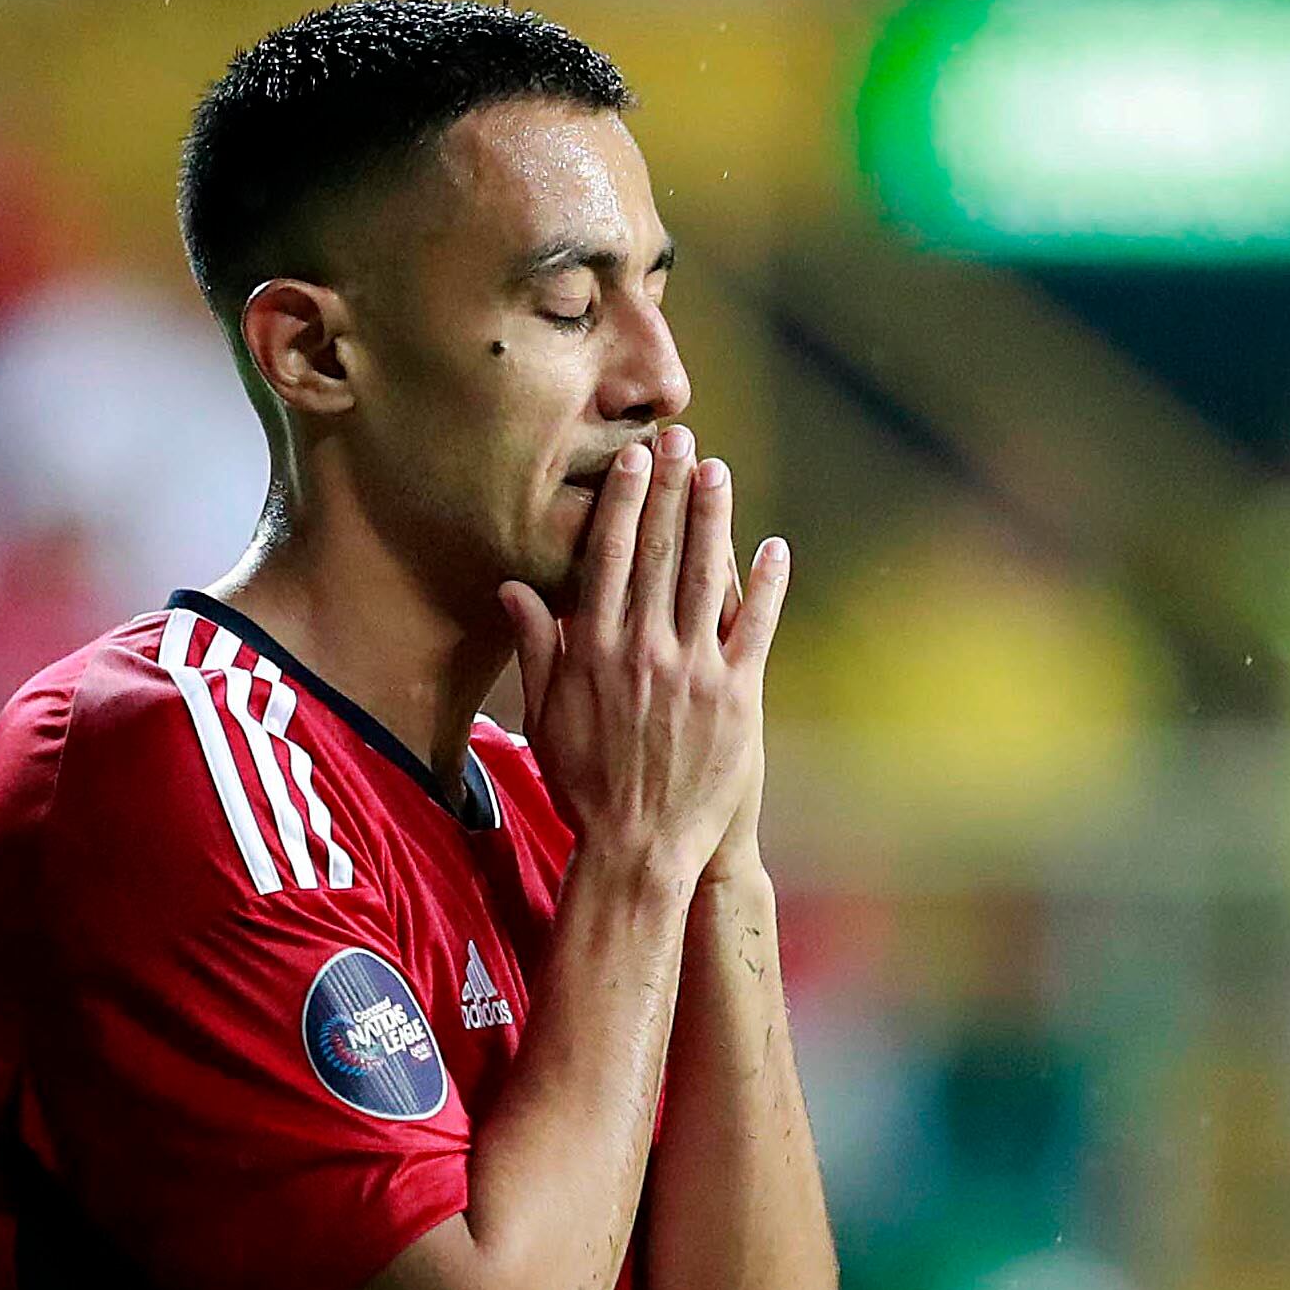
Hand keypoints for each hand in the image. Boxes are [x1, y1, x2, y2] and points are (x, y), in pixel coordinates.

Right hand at [499, 425, 789, 890]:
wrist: (639, 849)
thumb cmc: (585, 787)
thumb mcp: (546, 718)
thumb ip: (537, 648)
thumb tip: (514, 589)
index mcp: (595, 650)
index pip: (611, 557)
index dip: (626, 502)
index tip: (636, 460)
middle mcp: (644, 650)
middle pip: (661, 552)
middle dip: (672, 490)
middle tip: (682, 440)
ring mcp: (694, 671)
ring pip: (709, 578)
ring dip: (716, 519)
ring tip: (720, 473)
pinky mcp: (737, 698)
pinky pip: (757, 628)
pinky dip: (769, 585)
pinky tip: (775, 547)